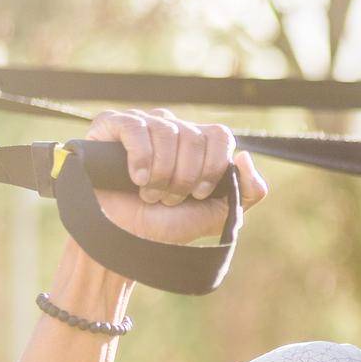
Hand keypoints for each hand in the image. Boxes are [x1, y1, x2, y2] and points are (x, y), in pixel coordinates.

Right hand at [84, 109, 268, 245]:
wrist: (125, 238)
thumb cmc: (169, 224)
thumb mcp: (219, 213)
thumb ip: (248, 191)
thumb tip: (245, 156)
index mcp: (200, 144)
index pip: (220, 135)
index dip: (212, 166)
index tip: (199, 194)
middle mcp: (173, 128)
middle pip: (193, 136)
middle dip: (184, 177)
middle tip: (170, 199)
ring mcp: (143, 123)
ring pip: (166, 131)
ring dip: (161, 173)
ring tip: (150, 194)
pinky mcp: (112, 124)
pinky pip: (135, 127)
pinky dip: (140, 157)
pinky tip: (136, 179)